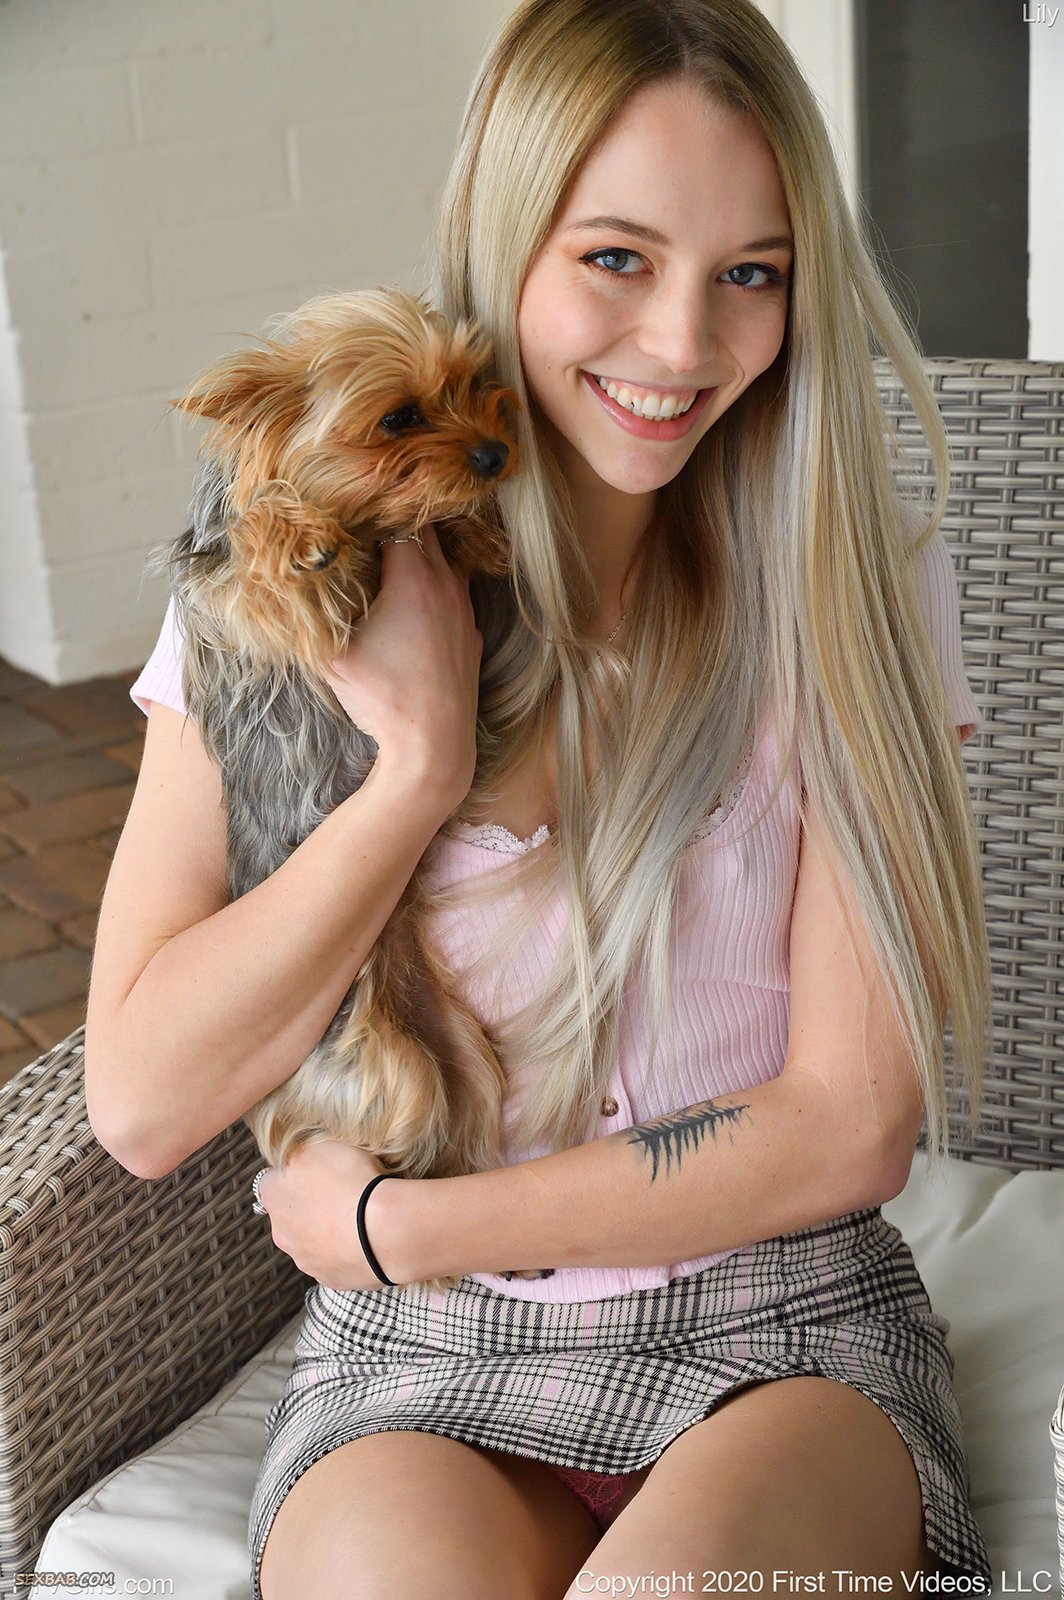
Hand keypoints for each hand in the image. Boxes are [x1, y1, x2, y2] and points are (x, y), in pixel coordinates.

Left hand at [255, 1139, 403, 1290]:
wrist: (383, 1229)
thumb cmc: (352, 1182)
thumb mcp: (322, 1144)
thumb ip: (301, 1151)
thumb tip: (297, 1155)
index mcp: (274, 1195)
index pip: (271, 1181)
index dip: (293, 1173)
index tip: (314, 1170)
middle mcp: (282, 1232)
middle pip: (289, 1215)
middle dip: (309, 1207)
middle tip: (340, 1195)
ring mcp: (305, 1260)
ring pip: (311, 1242)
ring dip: (328, 1231)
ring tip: (359, 1219)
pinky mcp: (330, 1279)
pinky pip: (336, 1262)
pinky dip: (347, 1252)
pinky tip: (367, 1240)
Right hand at [321, 523, 483, 799]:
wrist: (434, 747)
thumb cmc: (382, 698)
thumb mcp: (332, 656)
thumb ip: (307, 615)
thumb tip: (278, 588)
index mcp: (414, 578)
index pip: (396, 519)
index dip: (370, 513)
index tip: (348, 514)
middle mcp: (447, 586)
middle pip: (426, 532)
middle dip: (395, 526)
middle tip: (365, 530)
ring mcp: (465, 610)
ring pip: (446, 562)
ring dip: (420, 556)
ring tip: (387, 562)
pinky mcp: (472, 636)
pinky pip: (455, 593)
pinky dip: (436, 588)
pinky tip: (413, 604)